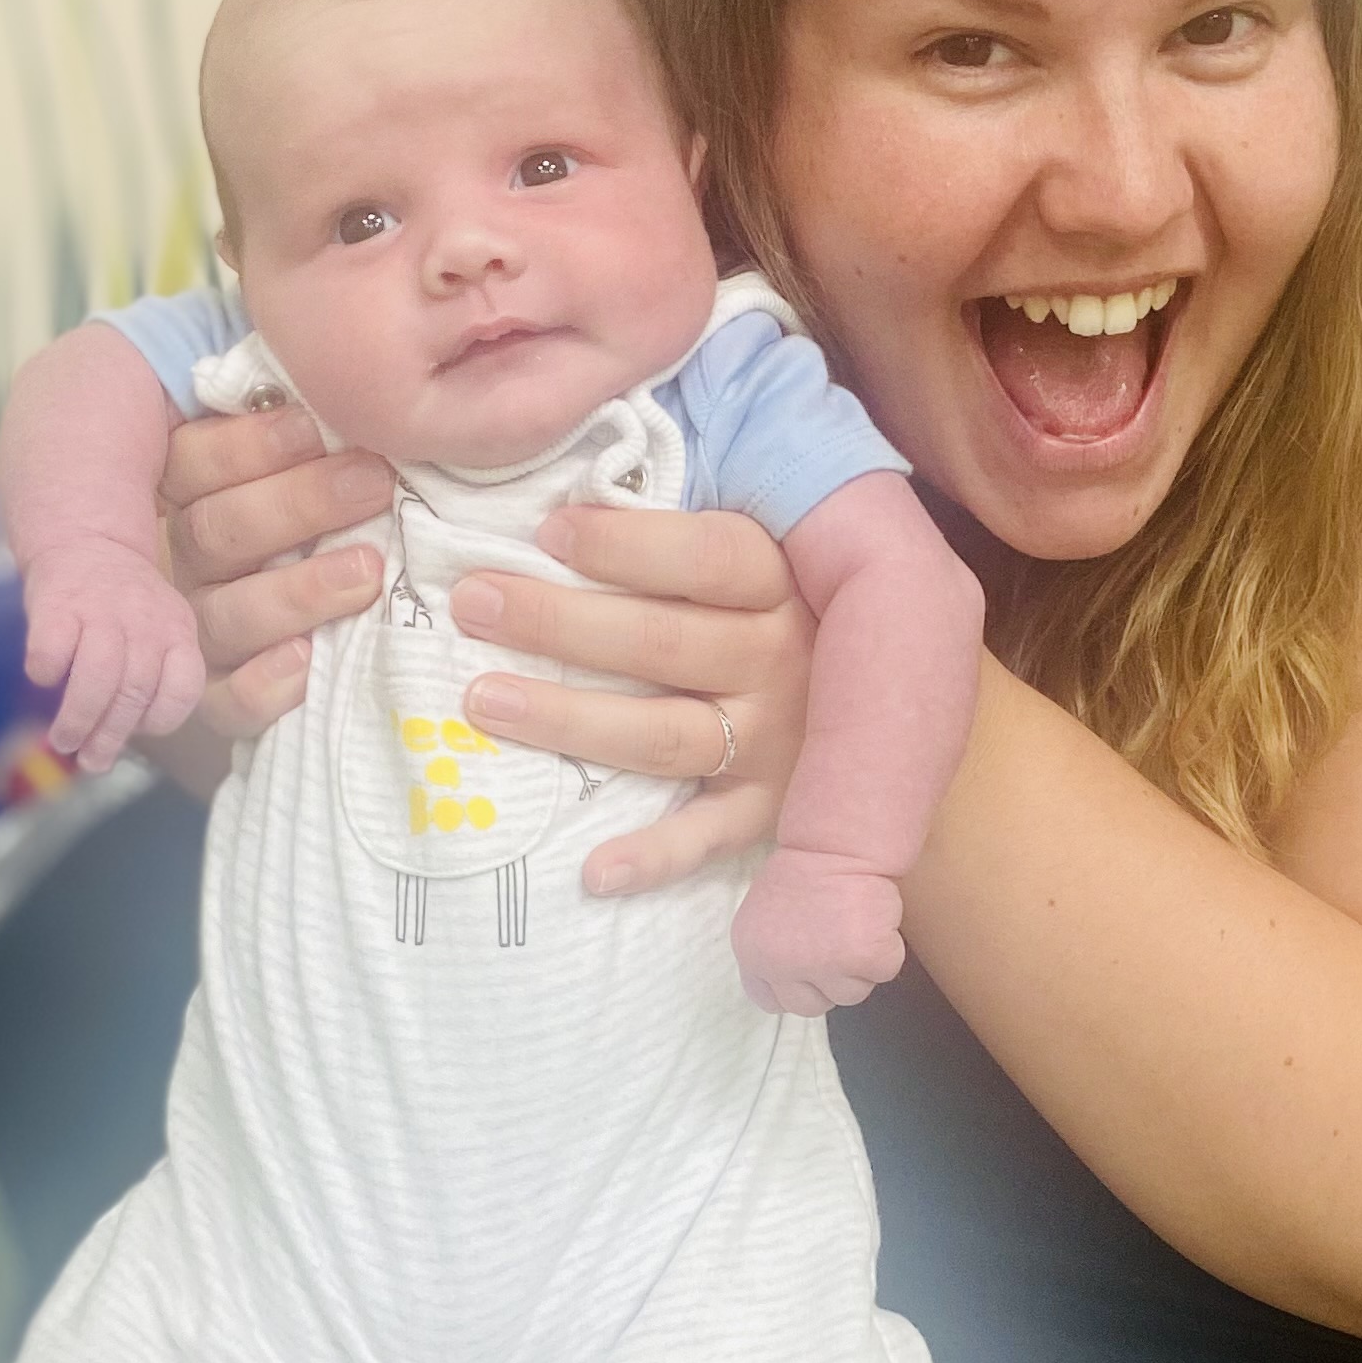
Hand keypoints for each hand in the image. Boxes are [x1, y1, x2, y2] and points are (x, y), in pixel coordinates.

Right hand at [24, 536, 207, 770]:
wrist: (85, 538)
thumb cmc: (121, 606)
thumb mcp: (157, 630)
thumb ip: (152, 678)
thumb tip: (120, 743)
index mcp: (177, 631)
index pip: (182, 689)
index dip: (160, 720)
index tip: (139, 731)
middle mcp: (144, 621)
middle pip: (134, 692)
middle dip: (110, 736)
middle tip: (91, 761)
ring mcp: (100, 610)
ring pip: (97, 678)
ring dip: (78, 719)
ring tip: (64, 742)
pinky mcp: (57, 603)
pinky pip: (52, 650)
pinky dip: (45, 673)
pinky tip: (42, 682)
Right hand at [158, 401, 393, 740]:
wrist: (329, 618)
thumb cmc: (324, 502)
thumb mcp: (306, 448)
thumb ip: (306, 418)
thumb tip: (346, 369)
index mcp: (190, 492)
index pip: (195, 463)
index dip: (251, 444)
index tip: (318, 424)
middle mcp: (189, 560)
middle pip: (218, 531)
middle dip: (298, 504)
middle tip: (373, 483)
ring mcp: (199, 629)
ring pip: (226, 614)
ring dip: (297, 592)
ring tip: (367, 572)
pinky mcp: (219, 696)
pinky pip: (225, 702)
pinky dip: (264, 687)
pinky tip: (307, 664)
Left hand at [452, 503, 812, 898]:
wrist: (888, 707)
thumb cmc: (780, 608)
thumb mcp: (764, 554)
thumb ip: (688, 533)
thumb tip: (571, 490)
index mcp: (780, 585)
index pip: (707, 558)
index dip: (626, 545)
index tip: (546, 532)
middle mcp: (781, 661)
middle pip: (663, 642)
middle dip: (559, 621)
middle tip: (473, 603)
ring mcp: (777, 741)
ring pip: (664, 733)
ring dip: (570, 720)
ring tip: (483, 700)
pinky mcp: (770, 808)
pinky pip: (710, 836)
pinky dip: (656, 858)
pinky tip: (594, 872)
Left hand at [730, 849, 905, 1015]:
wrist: (838, 843)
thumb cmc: (806, 870)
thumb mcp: (767, 916)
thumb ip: (774, 952)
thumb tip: (795, 981)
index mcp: (753, 954)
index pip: (769, 1000)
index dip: (793, 988)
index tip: (807, 973)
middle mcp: (783, 966)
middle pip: (811, 1007)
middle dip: (828, 982)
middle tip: (838, 945)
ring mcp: (824, 965)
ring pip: (851, 994)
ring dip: (859, 967)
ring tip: (855, 925)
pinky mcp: (864, 957)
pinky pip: (882, 972)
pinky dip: (886, 950)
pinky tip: (874, 920)